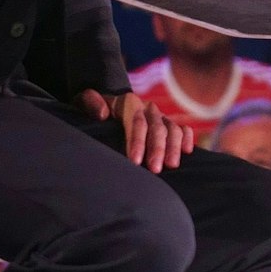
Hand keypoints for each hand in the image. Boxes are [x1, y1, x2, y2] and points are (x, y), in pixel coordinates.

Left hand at [76, 89, 192, 172]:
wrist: (103, 108)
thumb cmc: (90, 110)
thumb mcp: (82, 101)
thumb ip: (90, 102)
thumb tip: (103, 113)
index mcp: (128, 103)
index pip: (136, 121)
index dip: (137, 141)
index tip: (134, 161)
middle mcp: (147, 107)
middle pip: (156, 127)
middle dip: (157, 148)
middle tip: (155, 170)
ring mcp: (158, 115)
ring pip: (172, 128)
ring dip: (173, 147)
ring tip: (172, 165)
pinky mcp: (166, 123)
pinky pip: (181, 128)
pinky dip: (186, 137)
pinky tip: (188, 151)